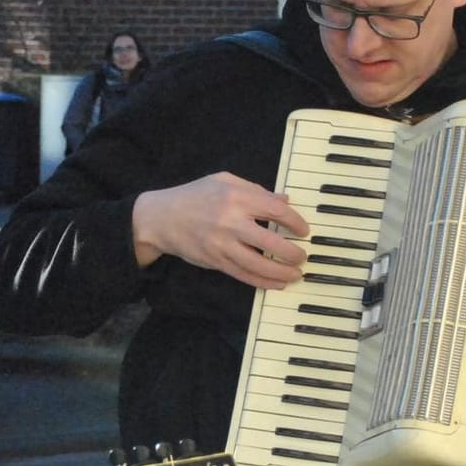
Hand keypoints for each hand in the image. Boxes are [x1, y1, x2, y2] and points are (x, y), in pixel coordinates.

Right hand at [131, 172, 309, 288]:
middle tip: (303, 256)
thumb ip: (255, 190)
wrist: (161, 218)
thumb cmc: (194, 195)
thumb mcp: (224, 181)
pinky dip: (263, 282)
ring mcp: (223, 244)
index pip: (276, 211)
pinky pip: (244, 276)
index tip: (304, 230)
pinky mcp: (216, 261)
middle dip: (293, 253)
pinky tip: (277, 284)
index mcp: (236, 196)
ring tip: (296, 274)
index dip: (296, 223)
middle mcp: (231, 221)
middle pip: (272, 243)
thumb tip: (285, 201)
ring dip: (282, 273)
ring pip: (260, 265)